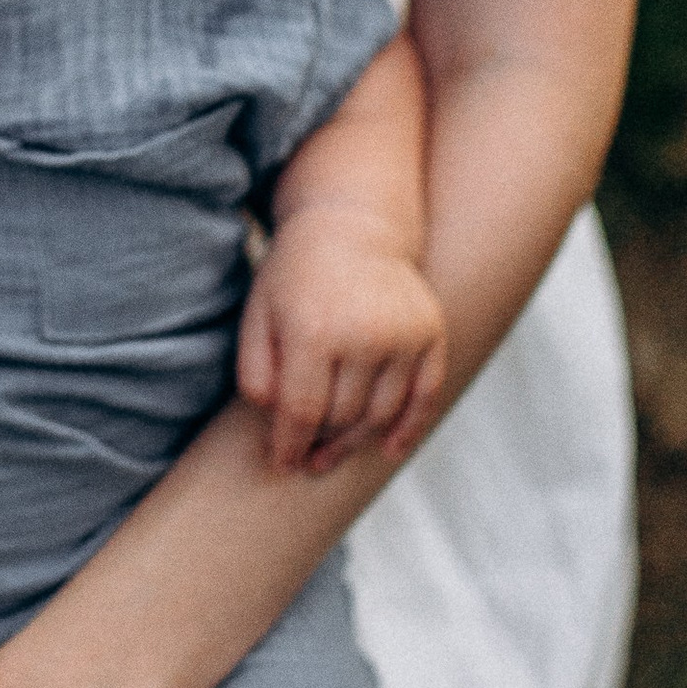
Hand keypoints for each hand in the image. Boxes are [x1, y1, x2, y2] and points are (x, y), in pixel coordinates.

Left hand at [235, 205, 448, 473]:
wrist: (352, 225)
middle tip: (307, 457)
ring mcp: (403, 335)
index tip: (282, 463)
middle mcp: (364, 334)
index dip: (290, 446)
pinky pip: (425, 397)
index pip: (302, 412)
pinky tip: (390, 451)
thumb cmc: (296, 274)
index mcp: (313, 330)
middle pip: (343, 417)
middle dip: (321, 443)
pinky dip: (410, 429)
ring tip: (334, 453)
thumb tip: (274, 423)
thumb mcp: (258, 314)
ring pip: (381, 414)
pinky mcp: (431, 334)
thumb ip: (255, 371)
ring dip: (357, 441)